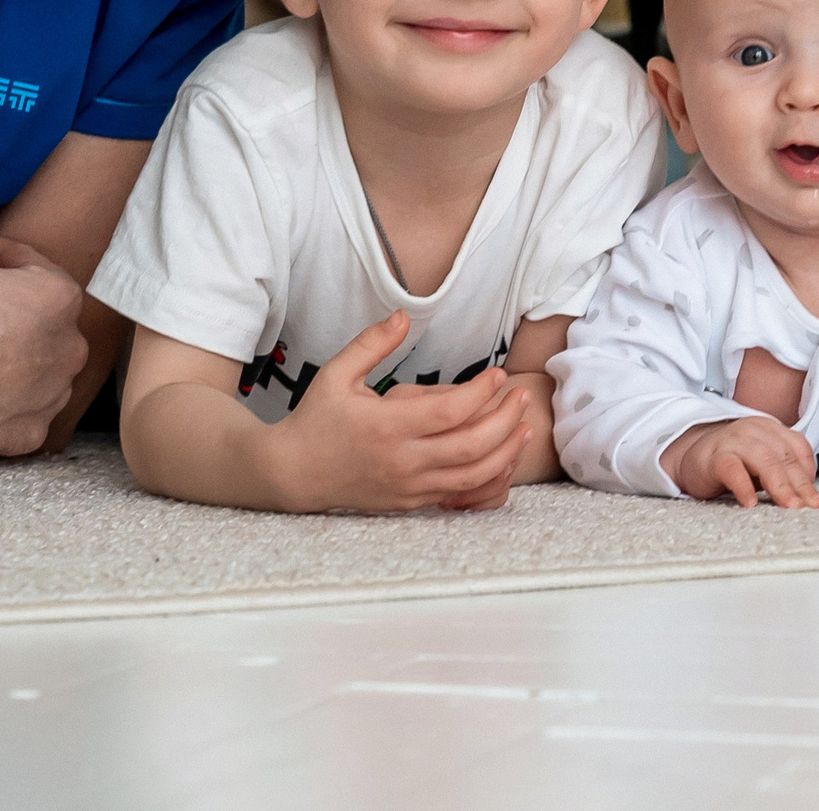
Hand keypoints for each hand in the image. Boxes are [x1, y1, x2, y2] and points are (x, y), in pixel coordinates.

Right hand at [0, 217, 87, 456]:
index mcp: (60, 297)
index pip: (33, 267)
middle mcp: (70, 348)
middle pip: (42, 319)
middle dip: (12, 310)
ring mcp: (52, 396)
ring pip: (39, 368)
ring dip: (14, 358)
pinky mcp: (28, 435)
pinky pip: (23, 412)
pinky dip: (4, 403)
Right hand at [271, 312, 530, 511]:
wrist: (293, 474)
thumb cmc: (316, 419)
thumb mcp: (336, 374)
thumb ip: (372, 343)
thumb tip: (404, 316)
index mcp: (386, 427)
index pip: (450, 412)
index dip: (481, 392)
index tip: (497, 374)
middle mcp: (402, 461)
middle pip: (472, 445)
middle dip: (506, 420)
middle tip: (522, 397)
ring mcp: (408, 487)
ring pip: (473, 475)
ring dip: (506, 452)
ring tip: (525, 428)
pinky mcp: (410, 503)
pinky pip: (459, 494)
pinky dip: (487, 476)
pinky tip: (501, 457)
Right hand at [663, 415, 818, 508]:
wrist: (692, 456)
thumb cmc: (734, 463)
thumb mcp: (763, 463)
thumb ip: (783, 472)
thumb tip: (811, 498)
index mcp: (771, 429)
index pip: (798, 448)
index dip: (809, 474)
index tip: (816, 499)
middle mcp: (755, 431)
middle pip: (784, 457)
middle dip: (799, 484)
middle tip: (809, 506)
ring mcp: (734, 441)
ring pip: (764, 461)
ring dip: (779, 485)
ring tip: (789, 506)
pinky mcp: (715, 457)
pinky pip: (732, 469)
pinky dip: (743, 486)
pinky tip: (750, 503)